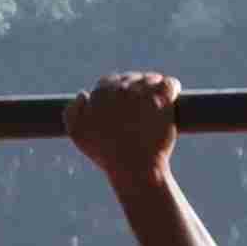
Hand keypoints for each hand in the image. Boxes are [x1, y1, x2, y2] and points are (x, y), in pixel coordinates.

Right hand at [66, 71, 186, 189]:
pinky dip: (172, 86)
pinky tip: (174, 92)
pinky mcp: (161, 100)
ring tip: (158, 98)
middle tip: (145, 101)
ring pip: (150, 79)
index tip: (126, 101)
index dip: (118, 91)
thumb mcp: (78, 135)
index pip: (109, 82)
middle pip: (131, 79)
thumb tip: (83, 94)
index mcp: (100, 93)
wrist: (133, 166)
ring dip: (154, 86)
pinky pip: (169, 84)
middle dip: (136, 87)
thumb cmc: (106, 155)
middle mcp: (120, 88)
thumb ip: (72, 112)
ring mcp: (142, 92)